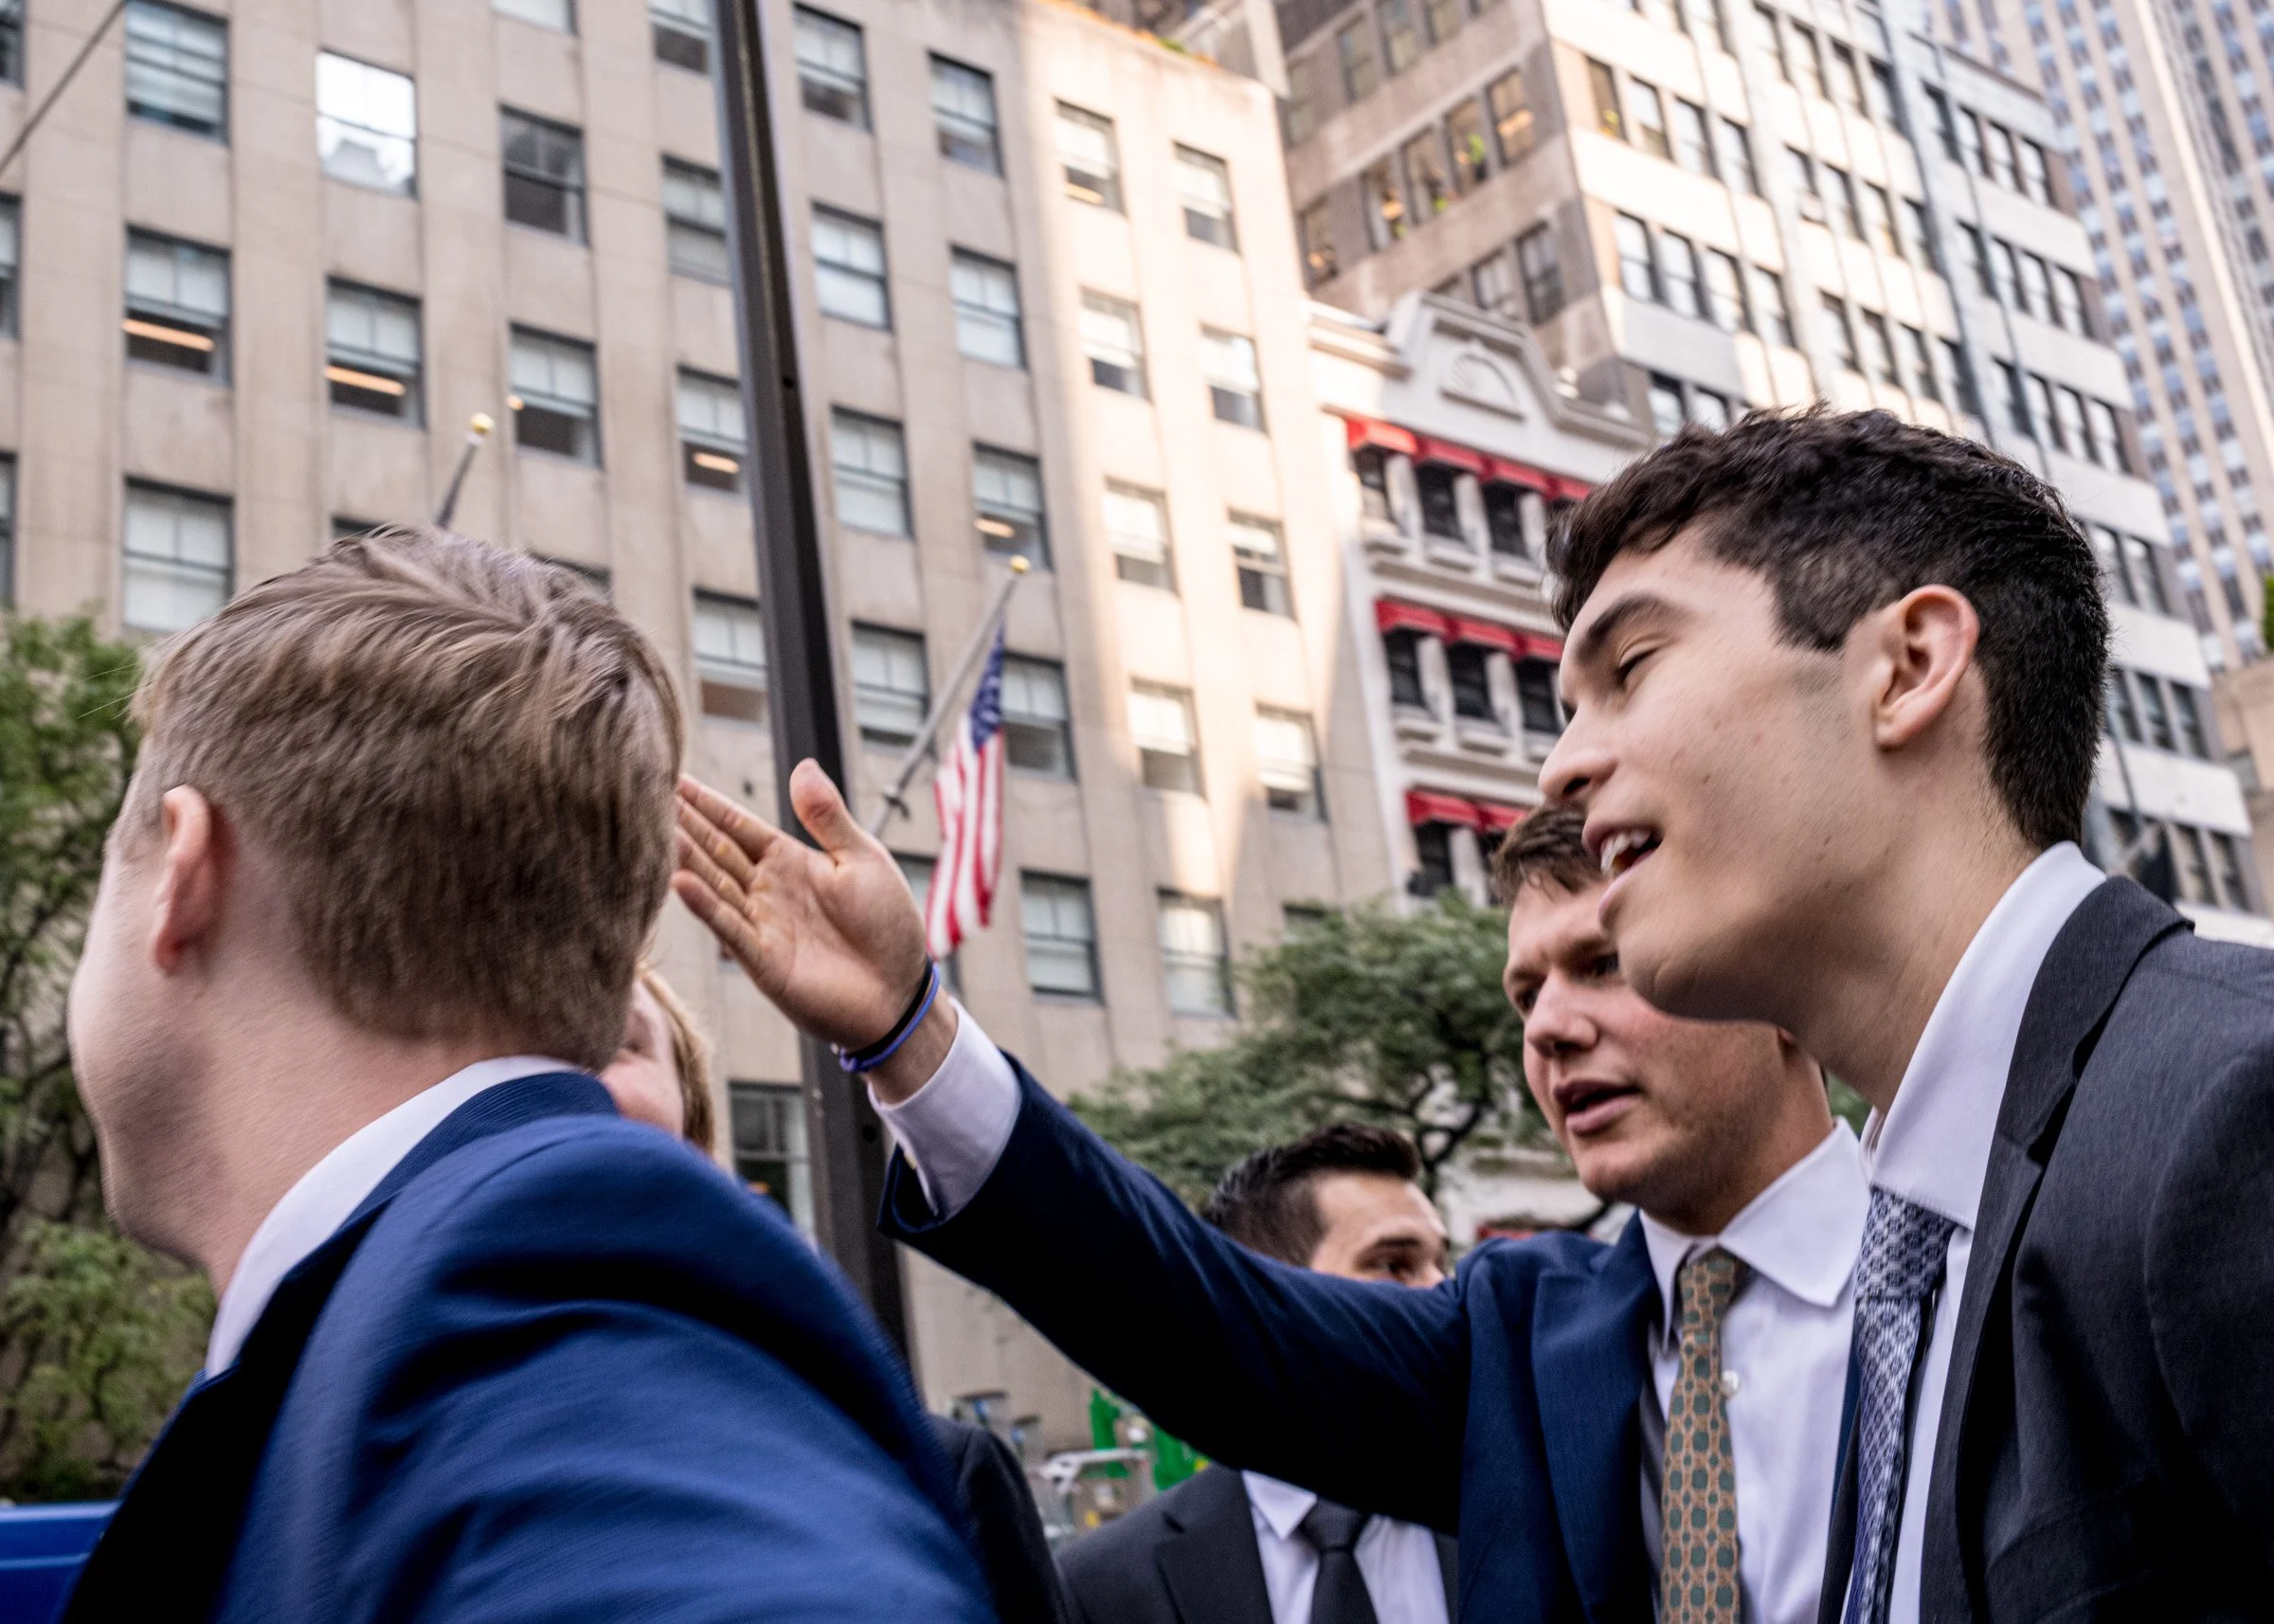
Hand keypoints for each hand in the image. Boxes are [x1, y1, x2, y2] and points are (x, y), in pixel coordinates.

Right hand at [673, 764, 938, 1061]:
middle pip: (717, 851)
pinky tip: (681, 883)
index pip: (738, 826)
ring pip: (716, 885)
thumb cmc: (887, 923)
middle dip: (685, 825)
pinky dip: (707, 907)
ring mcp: (761, 924)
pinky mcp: (763, 961)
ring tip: (658, 831)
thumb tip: (803, 764)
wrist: (899, 991)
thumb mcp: (861, 858)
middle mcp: (767, 889)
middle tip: (645, 796)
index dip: (708, 804)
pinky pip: (731, 928)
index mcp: (789, 860)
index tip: (674, 778)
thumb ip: (826, 817)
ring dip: (688, 860)